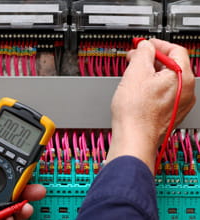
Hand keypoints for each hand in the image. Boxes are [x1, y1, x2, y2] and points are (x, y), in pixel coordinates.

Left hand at [0, 135, 45, 219]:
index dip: (7, 156)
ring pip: (15, 196)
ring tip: (34, 191)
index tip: (19, 150)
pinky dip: (22, 211)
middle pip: (9, 179)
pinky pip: (13, 214)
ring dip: (28, 192)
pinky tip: (23, 208)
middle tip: (32, 170)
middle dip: (24, 173)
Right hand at [107, 39, 195, 173]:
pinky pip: (164, 93)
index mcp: (183, 78)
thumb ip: (143, 52)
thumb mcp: (136, 72)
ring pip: (166, 79)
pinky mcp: (170, 113)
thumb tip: (145, 46)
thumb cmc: (136, 113)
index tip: (144, 45)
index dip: (157, 44)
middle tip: (135, 59)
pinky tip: (138, 90)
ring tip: (133, 75)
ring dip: (150, 73)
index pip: (175, 50)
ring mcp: (180, 104)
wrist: (134, 139)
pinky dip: (152, 87)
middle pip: (171, 65)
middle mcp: (186, 91)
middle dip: (151, 59)